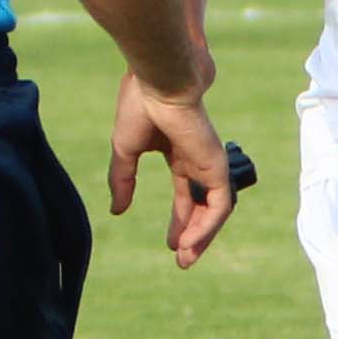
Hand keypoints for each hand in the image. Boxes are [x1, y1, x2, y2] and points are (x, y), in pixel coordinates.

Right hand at [115, 76, 237, 264]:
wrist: (160, 78)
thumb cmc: (141, 104)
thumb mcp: (125, 150)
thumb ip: (123, 180)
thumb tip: (117, 211)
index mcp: (177, 152)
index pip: (184, 193)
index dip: (180, 220)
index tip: (171, 244)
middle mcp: (197, 159)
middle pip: (202, 205)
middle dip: (194, 233)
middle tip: (184, 259)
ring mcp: (209, 161)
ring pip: (214, 208)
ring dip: (203, 235)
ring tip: (187, 258)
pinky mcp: (216, 164)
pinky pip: (220, 204)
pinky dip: (208, 225)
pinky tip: (193, 241)